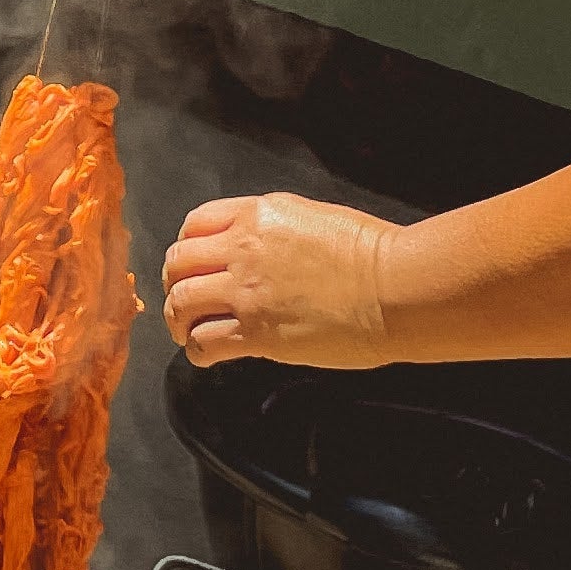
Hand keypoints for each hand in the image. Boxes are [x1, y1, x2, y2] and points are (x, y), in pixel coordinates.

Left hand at [163, 192, 392, 367]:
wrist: (396, 288)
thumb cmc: (371, 253)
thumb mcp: (311, 218)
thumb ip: (273, 230)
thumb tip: (258, 248)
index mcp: (256, 215)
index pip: (194, 223)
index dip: (187, 246)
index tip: (192, 263)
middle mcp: (241, 249)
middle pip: (179, 263)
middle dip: (174, 282)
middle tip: (183, 299)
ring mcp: (246, 292)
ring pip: (182, 302)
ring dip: (178, 319)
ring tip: (186, 331)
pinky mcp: (258, 333)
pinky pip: (205, 342)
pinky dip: (197, 351)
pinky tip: (204, 355)